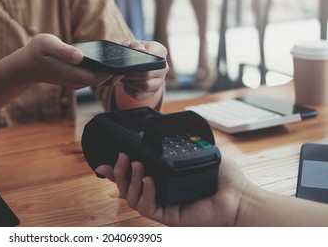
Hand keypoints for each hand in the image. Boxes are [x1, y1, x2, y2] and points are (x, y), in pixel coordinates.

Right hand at [18, 34, 116, 89]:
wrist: (26, 66)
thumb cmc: (36, 52)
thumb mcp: (46, 44)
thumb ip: (63, 50)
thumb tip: (80, 56)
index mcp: (72, 74)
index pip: (99, 78)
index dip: (113, 73)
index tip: (125, 63)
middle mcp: (76, 81)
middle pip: (103, 81)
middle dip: (117, 73)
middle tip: (131, 59)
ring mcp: (76, 81)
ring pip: (99, 80)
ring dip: (112, 72)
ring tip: (124, 58)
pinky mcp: (76, 78)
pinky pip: (94, 76)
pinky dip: (104, 70)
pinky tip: (111, 60)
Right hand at [95, 154, 249, 225]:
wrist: (238, 196)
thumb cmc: (223, 176)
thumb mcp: (198, 151)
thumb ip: (181, 141)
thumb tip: (167, 126)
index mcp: (162, 179)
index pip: (133, 175)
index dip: (117, 170)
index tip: (105, 161)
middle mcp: (159, 193)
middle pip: (127, 187)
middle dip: (119, 172)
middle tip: (121, 158)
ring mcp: (163, 205)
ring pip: (132, 198)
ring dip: (130, 181)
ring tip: (137, 165)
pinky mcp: (168, 216)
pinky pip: (148, 207)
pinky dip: (146, 193)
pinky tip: (150, 180)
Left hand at [117, 40, 167, 100]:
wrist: (141, 64)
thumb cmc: (137, 52)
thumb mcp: (132, 44)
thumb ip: (132, 45)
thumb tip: (137, 50)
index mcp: (160, 52)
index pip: (152, 59)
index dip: (139, 63)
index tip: (129, 64)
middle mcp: (164, 67)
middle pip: (147, 75)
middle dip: (130, 75)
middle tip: (121, 73)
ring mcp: (160, 81)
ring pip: (145, 86)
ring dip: (130, 83)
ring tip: (123, 78)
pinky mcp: (153, 92)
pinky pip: (140, 95)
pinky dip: (130, 91)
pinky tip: (126, 85)